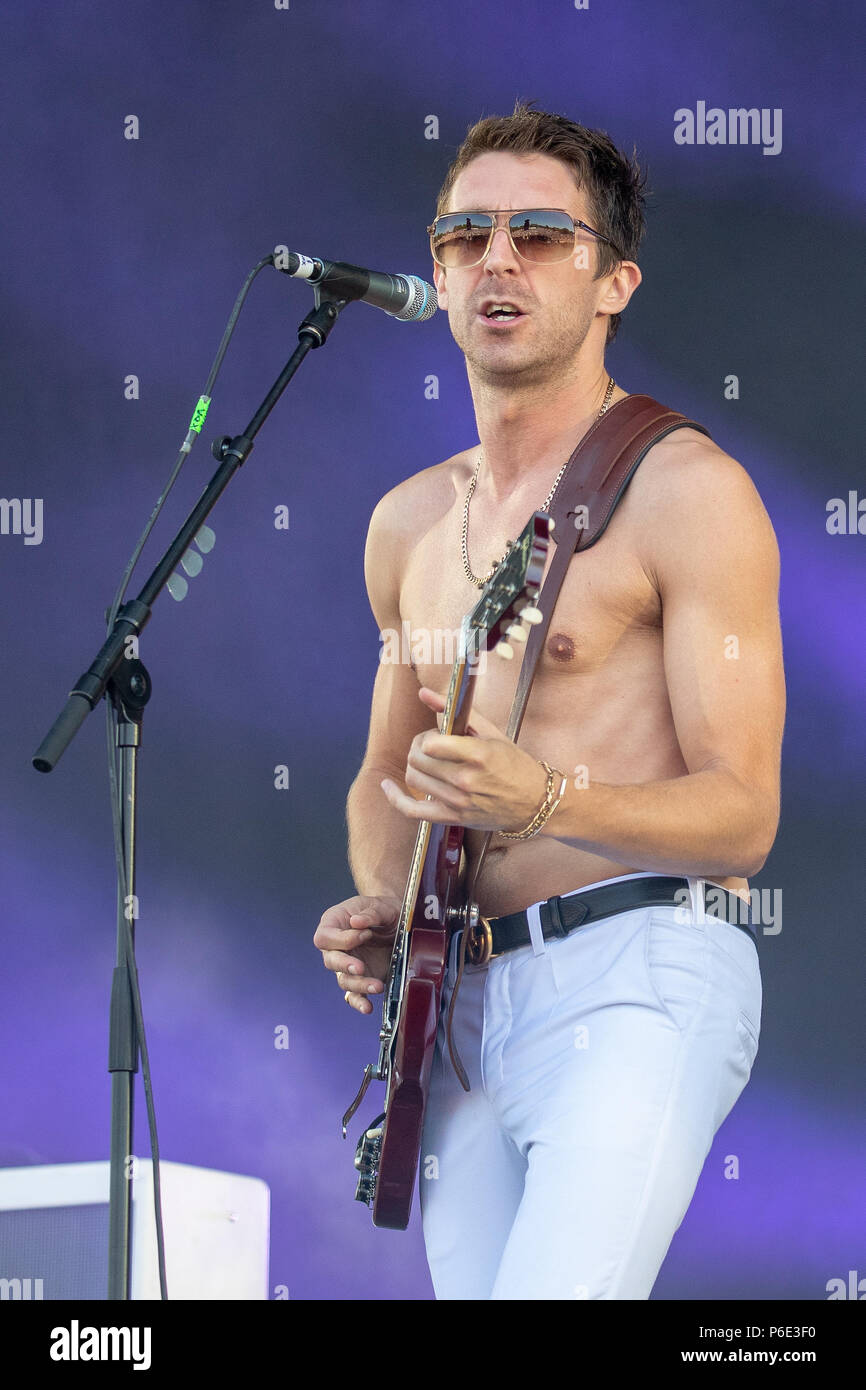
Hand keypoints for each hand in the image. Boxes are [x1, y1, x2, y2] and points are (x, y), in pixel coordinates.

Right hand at [313, 894, 400, 1013]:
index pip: (325, 937)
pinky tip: (367, 1008)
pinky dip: (359, 1002)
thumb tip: (356, 922)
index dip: (343, 940)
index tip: (366, 934)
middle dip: (344, 965)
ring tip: (378, 986)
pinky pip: (354, 994)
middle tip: (360, 967)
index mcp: (334, 924)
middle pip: (330, 961)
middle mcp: (337, 947)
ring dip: (359, 984)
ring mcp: (347, 965)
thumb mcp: (382, 905)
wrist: (398, 922)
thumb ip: (371, 913)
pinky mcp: (361, 979)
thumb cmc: (385, 910)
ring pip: (344, 980)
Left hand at [379, 687, 549, 831]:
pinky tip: (387, 786)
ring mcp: (459, 802)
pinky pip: (412, 810)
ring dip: (415, 765)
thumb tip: (423, 692)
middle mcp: (466, 780)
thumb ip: (454, 710)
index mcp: (478, 755)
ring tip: (428, 762)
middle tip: (432, 746)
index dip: (429, 736)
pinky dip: (395, 797)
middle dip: (418, 747)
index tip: (439, 735)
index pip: (430, 744)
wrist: (535, 802)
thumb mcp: (491, 732)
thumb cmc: (514, 763)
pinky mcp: (454, 818)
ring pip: (413, 778)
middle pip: (417, 759)